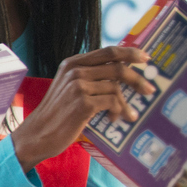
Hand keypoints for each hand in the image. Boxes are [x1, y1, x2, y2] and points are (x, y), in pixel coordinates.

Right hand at [14, 46, 154, 169]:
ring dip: (125, 104)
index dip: (130, 53)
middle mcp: (75, 71)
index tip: (145, 58)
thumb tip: (121, 74)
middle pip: (118, 68)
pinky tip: (113, 120)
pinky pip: (112, 103)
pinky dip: (117, 112)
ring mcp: (78, 86)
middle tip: (149, 90)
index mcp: (72, 64)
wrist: (37, 135)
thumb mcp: (68, 88)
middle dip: (137, 79)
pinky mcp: (83, 103)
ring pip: (116, 88)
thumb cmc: (56, 114)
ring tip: (128, 114)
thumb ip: (89, 77)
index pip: (108, 51)